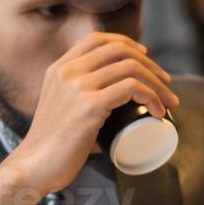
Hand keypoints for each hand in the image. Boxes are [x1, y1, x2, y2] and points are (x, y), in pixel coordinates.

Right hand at [0, 33, 176, 204]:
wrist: (34, 165)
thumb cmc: (51, 145)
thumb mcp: (58, 106)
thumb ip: (77, 99)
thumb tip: (110, 108)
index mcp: (59, 68)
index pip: (97, 39)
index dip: (127, 43)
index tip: (146, 57)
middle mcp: (67, 71)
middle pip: (120, 50)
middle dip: (150, 63)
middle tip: (165, 83)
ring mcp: (78, 87)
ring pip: (131, 68)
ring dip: (158, 83)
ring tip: (169, 101)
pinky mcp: (89, 106)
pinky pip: (132, 89)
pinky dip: (153, 97)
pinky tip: (159, 111)